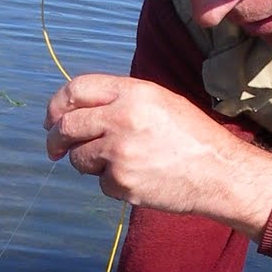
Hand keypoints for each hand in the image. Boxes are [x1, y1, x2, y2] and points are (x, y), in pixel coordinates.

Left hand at [43, 73, 271, 237]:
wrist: (219, 172)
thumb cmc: (191, 136)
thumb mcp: (159, 102)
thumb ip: (119, 100)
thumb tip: (75, 111)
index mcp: (132, 93)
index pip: (76, 89)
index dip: (58, 105)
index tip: (52, 119)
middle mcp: (121, 118)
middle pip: (67, 127)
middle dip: (56, 140)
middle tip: (55, 149)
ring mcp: (119, 152)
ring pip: (79, 158)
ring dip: (88, 162)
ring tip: (120, 162)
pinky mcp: (121, 182)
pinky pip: (100, 182)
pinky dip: (112, 183)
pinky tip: (138, 178)